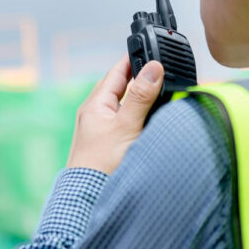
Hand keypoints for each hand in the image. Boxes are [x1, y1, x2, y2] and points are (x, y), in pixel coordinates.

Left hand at [66, 55, 164, 174]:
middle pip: (121, 87)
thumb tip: (153, 67)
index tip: (150, 49)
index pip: (117, 72)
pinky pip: (125, 122)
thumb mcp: (126, 126)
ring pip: (124, 105)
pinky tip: (150, 120)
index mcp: (96, 104)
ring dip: (140, 98)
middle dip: (139, 77)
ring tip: (159, 90)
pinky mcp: (108, 145)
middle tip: (160, 68)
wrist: (88, 199)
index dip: (134, 60)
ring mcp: (101, 130)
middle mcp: (96, 114)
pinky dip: (139, 116)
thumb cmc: (102, 165)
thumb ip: (141, 97)